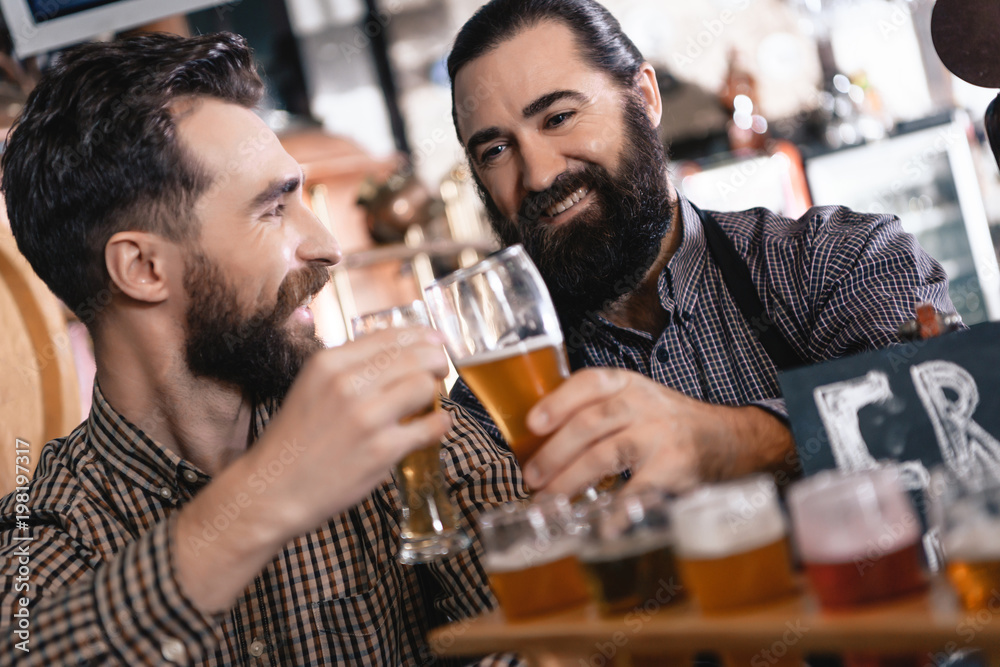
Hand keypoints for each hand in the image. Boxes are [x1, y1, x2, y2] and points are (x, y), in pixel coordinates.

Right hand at [246, 326, 452, 531]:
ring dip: (434, 392)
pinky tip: (436, 426)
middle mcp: (347, 383)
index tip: (436, 341)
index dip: (422, 336)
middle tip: (439, 371)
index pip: (390, 336)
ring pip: (424, 385)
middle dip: (436, 361)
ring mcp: (366, 417)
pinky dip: (440, 424)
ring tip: (428, 402)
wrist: (272, 490)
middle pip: (416, 356)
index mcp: (328, 362)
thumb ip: (349, 367)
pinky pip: (430, 426)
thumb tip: (397, 350)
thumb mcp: (311, 386)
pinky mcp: (382, 450)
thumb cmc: (294, 440)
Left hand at [519, 368, 792, 494]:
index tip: (533, 424)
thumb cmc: (666, 424)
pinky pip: (641, 489)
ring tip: (550, 500)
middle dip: (555, 452)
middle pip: (590, 423)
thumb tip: (538, 442)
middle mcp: (643, 405)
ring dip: (572, 479)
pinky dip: (619, 509)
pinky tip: (602, 525)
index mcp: (627, 385)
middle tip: (532, 477)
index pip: (589, 383)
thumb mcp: (634, 401)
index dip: (558, 402)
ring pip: (607, 453)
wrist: (728, 439)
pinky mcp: (675, 467)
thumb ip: (594, 412)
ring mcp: (660, 435)